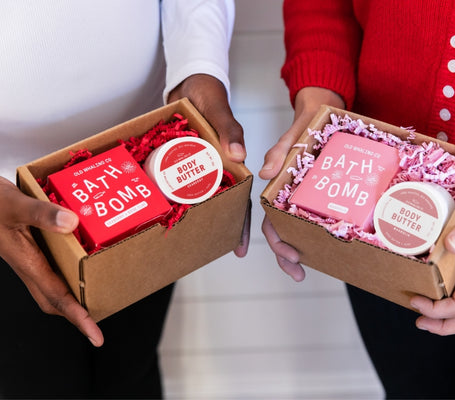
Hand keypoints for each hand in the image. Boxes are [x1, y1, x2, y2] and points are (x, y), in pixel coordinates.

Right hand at [0, 177, 103, 345]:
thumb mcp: (15, 205)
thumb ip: (41, 214)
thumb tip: (71, 224)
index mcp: (27, 262)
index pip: (58, 297)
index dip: (78, 317)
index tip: (95, 335)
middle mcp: (28, 265)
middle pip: (55, 299)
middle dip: (76, 314)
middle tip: (97, 323)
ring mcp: (27, 258)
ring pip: (52, 285)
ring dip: (72, 294)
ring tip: (96, 296)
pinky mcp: (28, 247)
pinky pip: (51, 267)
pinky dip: (68, 271)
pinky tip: (82, 259)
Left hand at [168, 74, 249, 255]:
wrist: (186, 81)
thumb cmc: (208, 93)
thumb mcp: (219, 110)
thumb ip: (229, 129)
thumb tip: (239, 157)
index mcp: (231, 162)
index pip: (241, 198)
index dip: (241, 224)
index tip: (239, 247)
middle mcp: (215, 168)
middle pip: (218, 202)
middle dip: (215, 226)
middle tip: (203, 247)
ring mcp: (195, 166)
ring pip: (195, 195)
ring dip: (190, 213)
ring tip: (179, 237)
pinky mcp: (179, 160)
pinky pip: (175, 180)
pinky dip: (169, 193)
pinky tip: (161, 206)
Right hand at [259, 87, 344, 280]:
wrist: (322, 109)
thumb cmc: (307, 121)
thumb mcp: (294, 135)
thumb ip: (279, 152)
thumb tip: (263, 174)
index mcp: (275, 185)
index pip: (268, 219)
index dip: (275, 239)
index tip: (289, 254)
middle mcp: (284, 194)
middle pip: (277, 230)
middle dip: (285, 254)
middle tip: (298, 273)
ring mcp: (297, 194)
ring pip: (290, 228)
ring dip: (295, 251)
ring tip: (305, 270)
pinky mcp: (311, 191)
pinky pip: (307, 216)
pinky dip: (309, 234)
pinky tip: (319, 246)